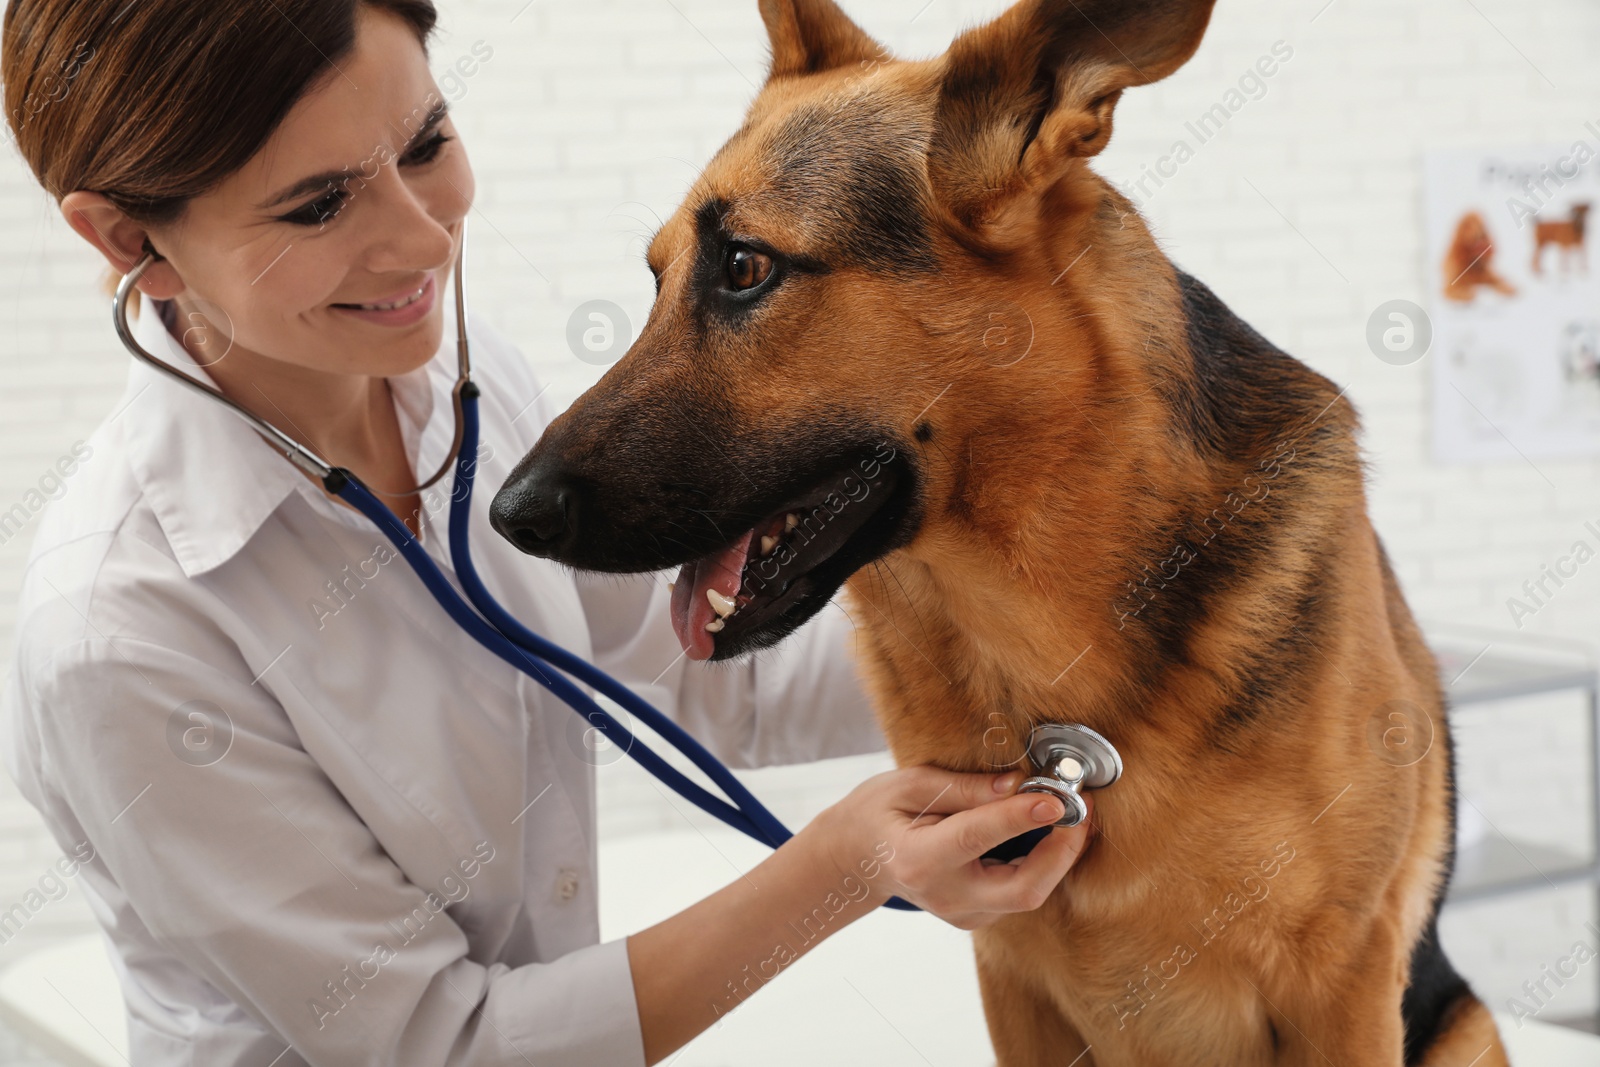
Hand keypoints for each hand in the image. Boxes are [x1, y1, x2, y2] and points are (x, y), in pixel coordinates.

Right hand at [805, 765, 1092, 929]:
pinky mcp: (978, 917)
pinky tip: (1047, 830)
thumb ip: (963, 788)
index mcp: (918, 860)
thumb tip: (1016, 785)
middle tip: (1082, 809)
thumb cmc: (877, 814)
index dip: (1019, 818)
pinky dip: (1042, 862)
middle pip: (1022, 889)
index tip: (1056, 799)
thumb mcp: (908, 784)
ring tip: (1072, 811)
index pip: (976, 838)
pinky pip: (1021, 892)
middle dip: (1062, 852)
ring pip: (1028, 894)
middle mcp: (945, 896)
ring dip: (1058, 854)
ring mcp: (963, 914)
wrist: (856, 859)